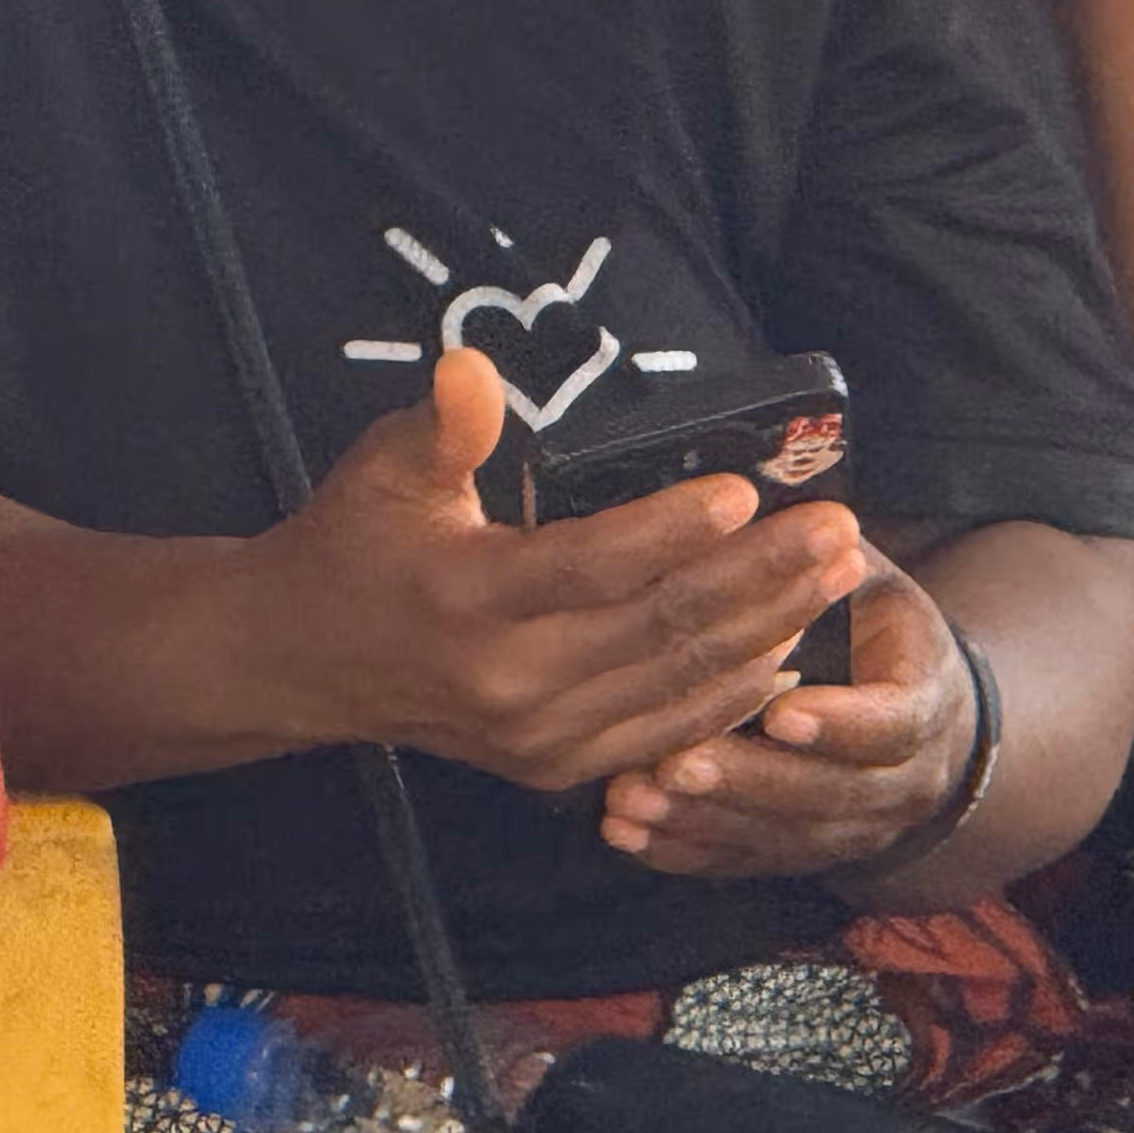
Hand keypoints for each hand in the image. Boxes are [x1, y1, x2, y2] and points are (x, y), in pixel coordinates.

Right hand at [255, 351, 865, 792]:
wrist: (299, 659)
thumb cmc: (351, 544)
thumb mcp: (381, 469)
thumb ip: (443, 424)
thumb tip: (471, 365)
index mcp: (465, 597)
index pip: (593, 565)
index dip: (674, 530)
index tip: (745, 488)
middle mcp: (507, 678)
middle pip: (660, 626)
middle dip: (760, 576)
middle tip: (834, 528)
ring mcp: (537, 733)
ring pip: (678, 681)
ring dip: (768, 628)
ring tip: (832, 575)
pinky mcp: (555, 766)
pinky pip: (666, 729)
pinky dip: (733, 690)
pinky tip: (785, 647)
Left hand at [602, 550, 977, 883]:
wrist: (915, 720)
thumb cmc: (869, 625)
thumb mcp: (868, 584)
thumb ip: (826, 562)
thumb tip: (812, 513)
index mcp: (923, 704)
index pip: (890, 724)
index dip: (840, 724)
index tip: (782, 712)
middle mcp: (898, 781)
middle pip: (827, 797)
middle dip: (750, 782)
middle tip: (677, 764)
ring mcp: (850, 827)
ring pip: (779, 838)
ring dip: (702, 822)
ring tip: (629, 799)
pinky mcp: (799, 850)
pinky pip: (743, 861)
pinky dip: (683, 851)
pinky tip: (624, 834)